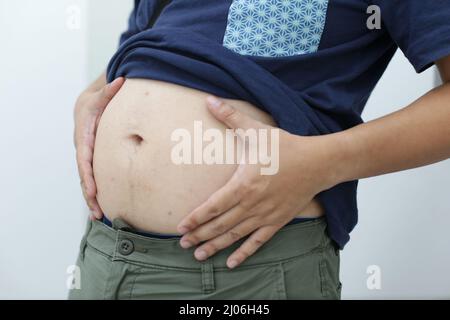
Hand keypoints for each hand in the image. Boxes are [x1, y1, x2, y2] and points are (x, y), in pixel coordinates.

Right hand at [74, 77, 124, 219]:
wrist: (86, 107)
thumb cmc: (96, 103)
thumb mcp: (101, 95)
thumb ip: (109, 91)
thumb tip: (122, 80)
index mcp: (84, 137)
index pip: (85, 159)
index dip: (89, 176)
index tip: (93, 190)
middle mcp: (83, 150)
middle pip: (85, 176)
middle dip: (90, 194)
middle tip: (97, 211)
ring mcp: (86, 157)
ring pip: (87, 181)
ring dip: (91, 199)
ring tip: (98, 216)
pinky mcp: (92, 162)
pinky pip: (92, 179)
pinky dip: (95, 194)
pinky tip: (101, 209)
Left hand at [176, 96, 336, 268]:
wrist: (318, 162)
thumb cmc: (286, 147)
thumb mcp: (256, 130)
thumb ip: (231, 116)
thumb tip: (209, 99)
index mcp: (244, 183)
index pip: (213, 205)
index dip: (195, 218)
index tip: (180, 226)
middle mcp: (252, 204)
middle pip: (220, 224)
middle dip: (199, 235)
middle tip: (181, 244)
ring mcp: (265, 215)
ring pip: (235, 235)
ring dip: (215, 246)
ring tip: (198, 255)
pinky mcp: (277, 221)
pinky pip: (258, 242)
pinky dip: (244, 253)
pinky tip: (231, 263)